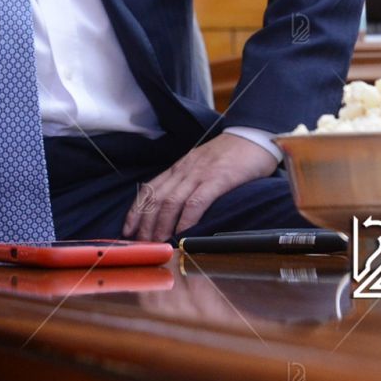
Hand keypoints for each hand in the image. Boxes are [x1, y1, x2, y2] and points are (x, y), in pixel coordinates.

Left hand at [122, 133, 278, 241]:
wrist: (253, 136)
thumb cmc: (230, 155)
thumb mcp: (201, 164)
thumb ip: (188, 181)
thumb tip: (175, 208)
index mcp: (179, 167)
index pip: (149, 189)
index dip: (135, 211)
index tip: (127, 229)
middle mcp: (184, 170)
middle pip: (156, 199)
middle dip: (145, 224)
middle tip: (141, 244)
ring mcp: (200, 174)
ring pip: (171, 202)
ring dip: (161, 225)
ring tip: (157, 243)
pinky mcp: (217, 179)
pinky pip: (196, 202)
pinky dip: (186, 220)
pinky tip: (182, 234)